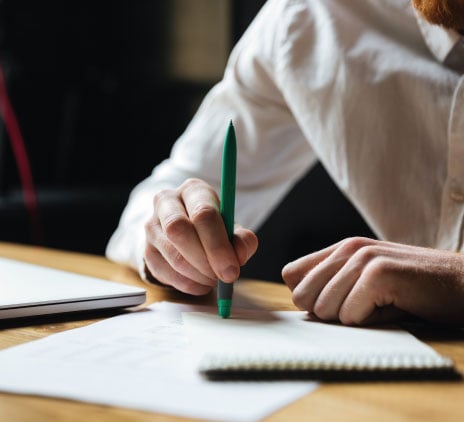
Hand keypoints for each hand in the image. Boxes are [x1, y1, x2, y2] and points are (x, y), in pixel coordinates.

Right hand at [143, 178, 257, 294]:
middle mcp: (167, 202)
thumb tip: (239, 254)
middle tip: (223, 277)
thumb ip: (242, 239)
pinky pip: (163, 272)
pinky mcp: (146, 249)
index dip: (218, 245)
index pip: (203, 213)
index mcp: (193, 190)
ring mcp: (152, 225)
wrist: (188, 233)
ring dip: (198, 274)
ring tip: (214, 279)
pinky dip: (186, 284)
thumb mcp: (232, 229)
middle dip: (205, 259)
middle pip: (179, 229)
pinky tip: (201, 283)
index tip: (232, 269)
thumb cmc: (214, 228)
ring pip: (172, 254)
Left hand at [282, 237, 463, 324]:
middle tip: (359, 307)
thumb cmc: (410, 288)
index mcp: (341, 249)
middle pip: (302, 296)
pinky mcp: (379, 273)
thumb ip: (332, 284)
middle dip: (327, 312)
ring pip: (323, 308)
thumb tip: (297, 300)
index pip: (291, 273)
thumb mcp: (365, 280)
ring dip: (350, 317)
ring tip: (377, 304)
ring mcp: (363, 258)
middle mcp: (348, 248)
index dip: (306, 296)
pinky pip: (350, 315)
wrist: (460, 283)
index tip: (332, 303)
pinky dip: (368, 321)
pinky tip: (390, 305)